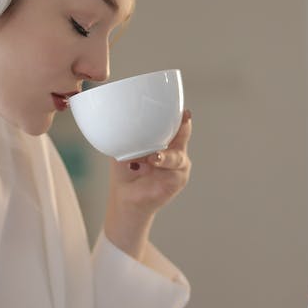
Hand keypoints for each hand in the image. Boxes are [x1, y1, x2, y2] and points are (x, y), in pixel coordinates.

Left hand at [104, 110, 192, 252]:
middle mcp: (174, 151)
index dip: (180, 117)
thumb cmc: (125, 172)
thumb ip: (129, 136)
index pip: (175, 125)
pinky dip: (164, 165)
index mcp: (164, 141)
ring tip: (153, 157)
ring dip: (165, 155)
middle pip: (183, 135)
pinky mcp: (178, 179)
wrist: (125, 197)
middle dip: (183, 127)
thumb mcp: (125, 148)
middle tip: (183, 118)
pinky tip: (154, 163)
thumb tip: (124, 120)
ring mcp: (178, 165)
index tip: (182, 110)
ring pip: (178, 154)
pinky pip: (175, 169)